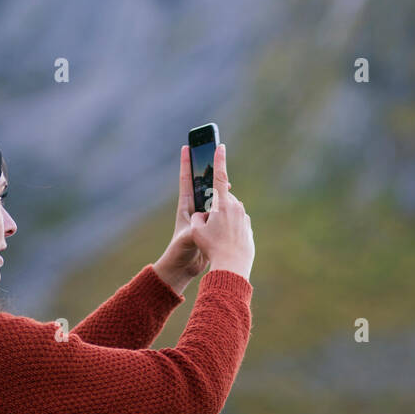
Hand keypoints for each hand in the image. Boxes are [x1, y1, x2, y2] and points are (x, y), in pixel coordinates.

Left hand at [152, 145, 222, 293]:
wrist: (183, 267)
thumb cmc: (179, 251)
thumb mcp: (188, 238)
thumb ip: (195, 229)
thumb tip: (203, 221)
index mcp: (185, 206)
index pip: (186, 180)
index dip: (186, 163)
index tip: (186, 146)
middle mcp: (194, 208)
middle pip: (203, 185)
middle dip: (211, 173)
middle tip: (217, 159)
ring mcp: (204, 216)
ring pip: (215, 198)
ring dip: (222, 192)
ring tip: (229, 186)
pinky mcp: (213, 225)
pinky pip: (222, 211)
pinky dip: (228, 208)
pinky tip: (235, 208)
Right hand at [189, 144, 253, 281]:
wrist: (232, 266)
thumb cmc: (212, 248)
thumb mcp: (196, 231)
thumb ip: (196, 217)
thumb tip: (202, 215)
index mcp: (222, 204)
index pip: (219, 176)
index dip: (219, 160)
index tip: (220, 146)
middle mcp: (236, 207)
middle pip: (222, 200)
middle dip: (213, 208)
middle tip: (207, 227)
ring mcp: (244, 218)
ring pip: (229, 213)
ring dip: (221, 220)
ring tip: (216, 239)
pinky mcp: (248, 228)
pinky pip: (236, 225)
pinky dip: (229, 230)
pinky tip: (225, 244)